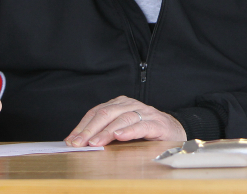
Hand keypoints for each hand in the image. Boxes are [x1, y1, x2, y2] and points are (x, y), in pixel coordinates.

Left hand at [66, 95, 184, 146]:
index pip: (97, 111)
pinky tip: (120, 136)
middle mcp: (131, 105)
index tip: (71, 140)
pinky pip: (142, 126)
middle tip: (78, 143)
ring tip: (95, 142)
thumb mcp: (122, 129)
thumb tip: (80, 142)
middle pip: (107, 113)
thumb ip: (105, 132)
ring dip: (107, 131)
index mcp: (120, 104)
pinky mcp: (157, 124)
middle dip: (90, 129)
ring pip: (122, 118)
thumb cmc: (144, 131)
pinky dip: (129, 130)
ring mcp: (145, 113)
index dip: (82, 126)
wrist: (175, 131)